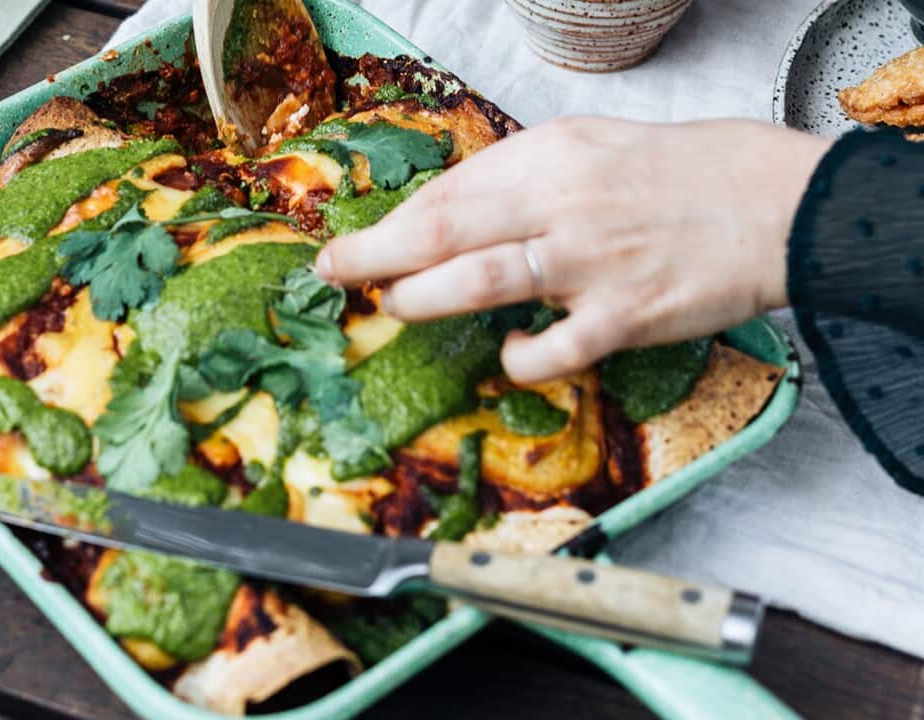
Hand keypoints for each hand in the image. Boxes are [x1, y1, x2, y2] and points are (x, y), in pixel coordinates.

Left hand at [315, 118, 831, 382]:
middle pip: (445, 230)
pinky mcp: (627, 316)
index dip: (393, 222)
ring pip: (482, 281)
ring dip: (422, 298)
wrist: (774, 204)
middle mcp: (563, 203)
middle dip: (375, 253)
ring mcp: (593, 262)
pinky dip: (519, 357)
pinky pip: (553, 347)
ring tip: (393, 306)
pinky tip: (508, 356)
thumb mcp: (589, 150)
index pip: (449, 191)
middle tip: (332, 272)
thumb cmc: (676, 176)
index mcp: (550, 158)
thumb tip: (448, 218)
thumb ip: (519, 180)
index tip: (356, 242)